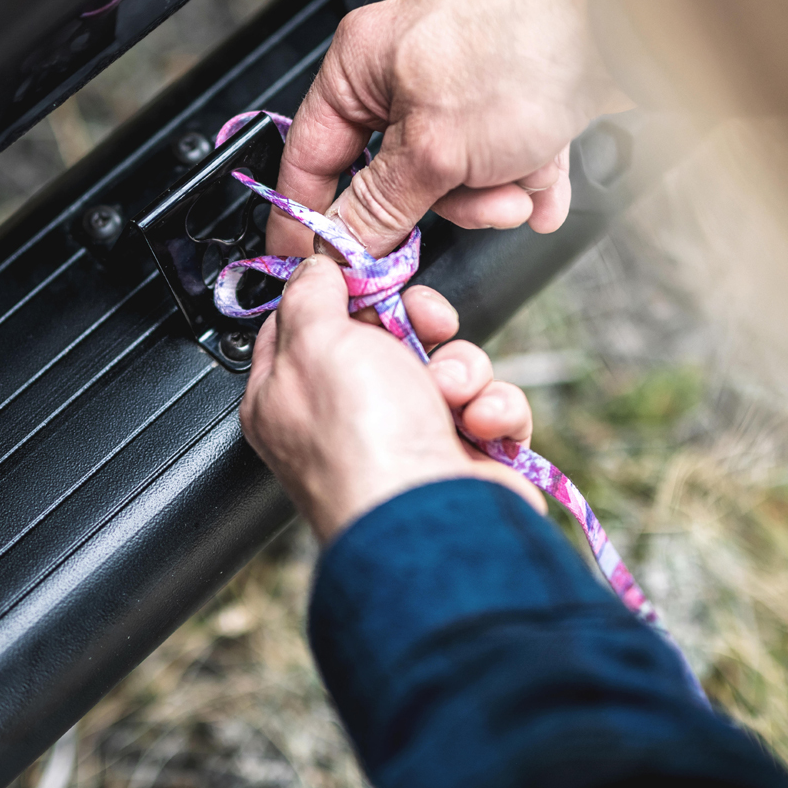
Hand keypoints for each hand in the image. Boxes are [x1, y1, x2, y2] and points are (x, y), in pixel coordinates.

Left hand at [240, 256, 544, 541]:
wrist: (432, 519)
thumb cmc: (364, 442)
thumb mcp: (317, 340)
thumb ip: (310, 293)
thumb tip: (314, 268)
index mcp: (291, 394)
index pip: (309, 323)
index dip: (345, 292)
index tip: (371, 276)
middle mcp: (348, 417)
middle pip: (390, 336)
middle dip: (422, 324)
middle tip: (427, 327)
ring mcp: (408, 439)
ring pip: (450, 366)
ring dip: (464, 369)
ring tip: (453, 397)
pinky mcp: (464, 458)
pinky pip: (491, 407)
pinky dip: (495, 410)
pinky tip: (481, 426)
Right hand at [268, 0, 630, 258]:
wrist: (624, 23)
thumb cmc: (526, 49)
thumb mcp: (434, 152)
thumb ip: (379, 209)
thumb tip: (342, 248)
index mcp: (361, 62)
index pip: (310, 153)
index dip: (311, 215)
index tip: (320, 262)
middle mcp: (405, 66)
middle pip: (393, 174)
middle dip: (444, 201)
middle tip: (472, 205)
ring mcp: (462, 80)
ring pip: (454, 174)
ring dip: (494, 191)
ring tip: (523, 182)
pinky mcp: (512, 94)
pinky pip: (501, 161)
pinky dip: (524, 178)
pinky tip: (545, 184)